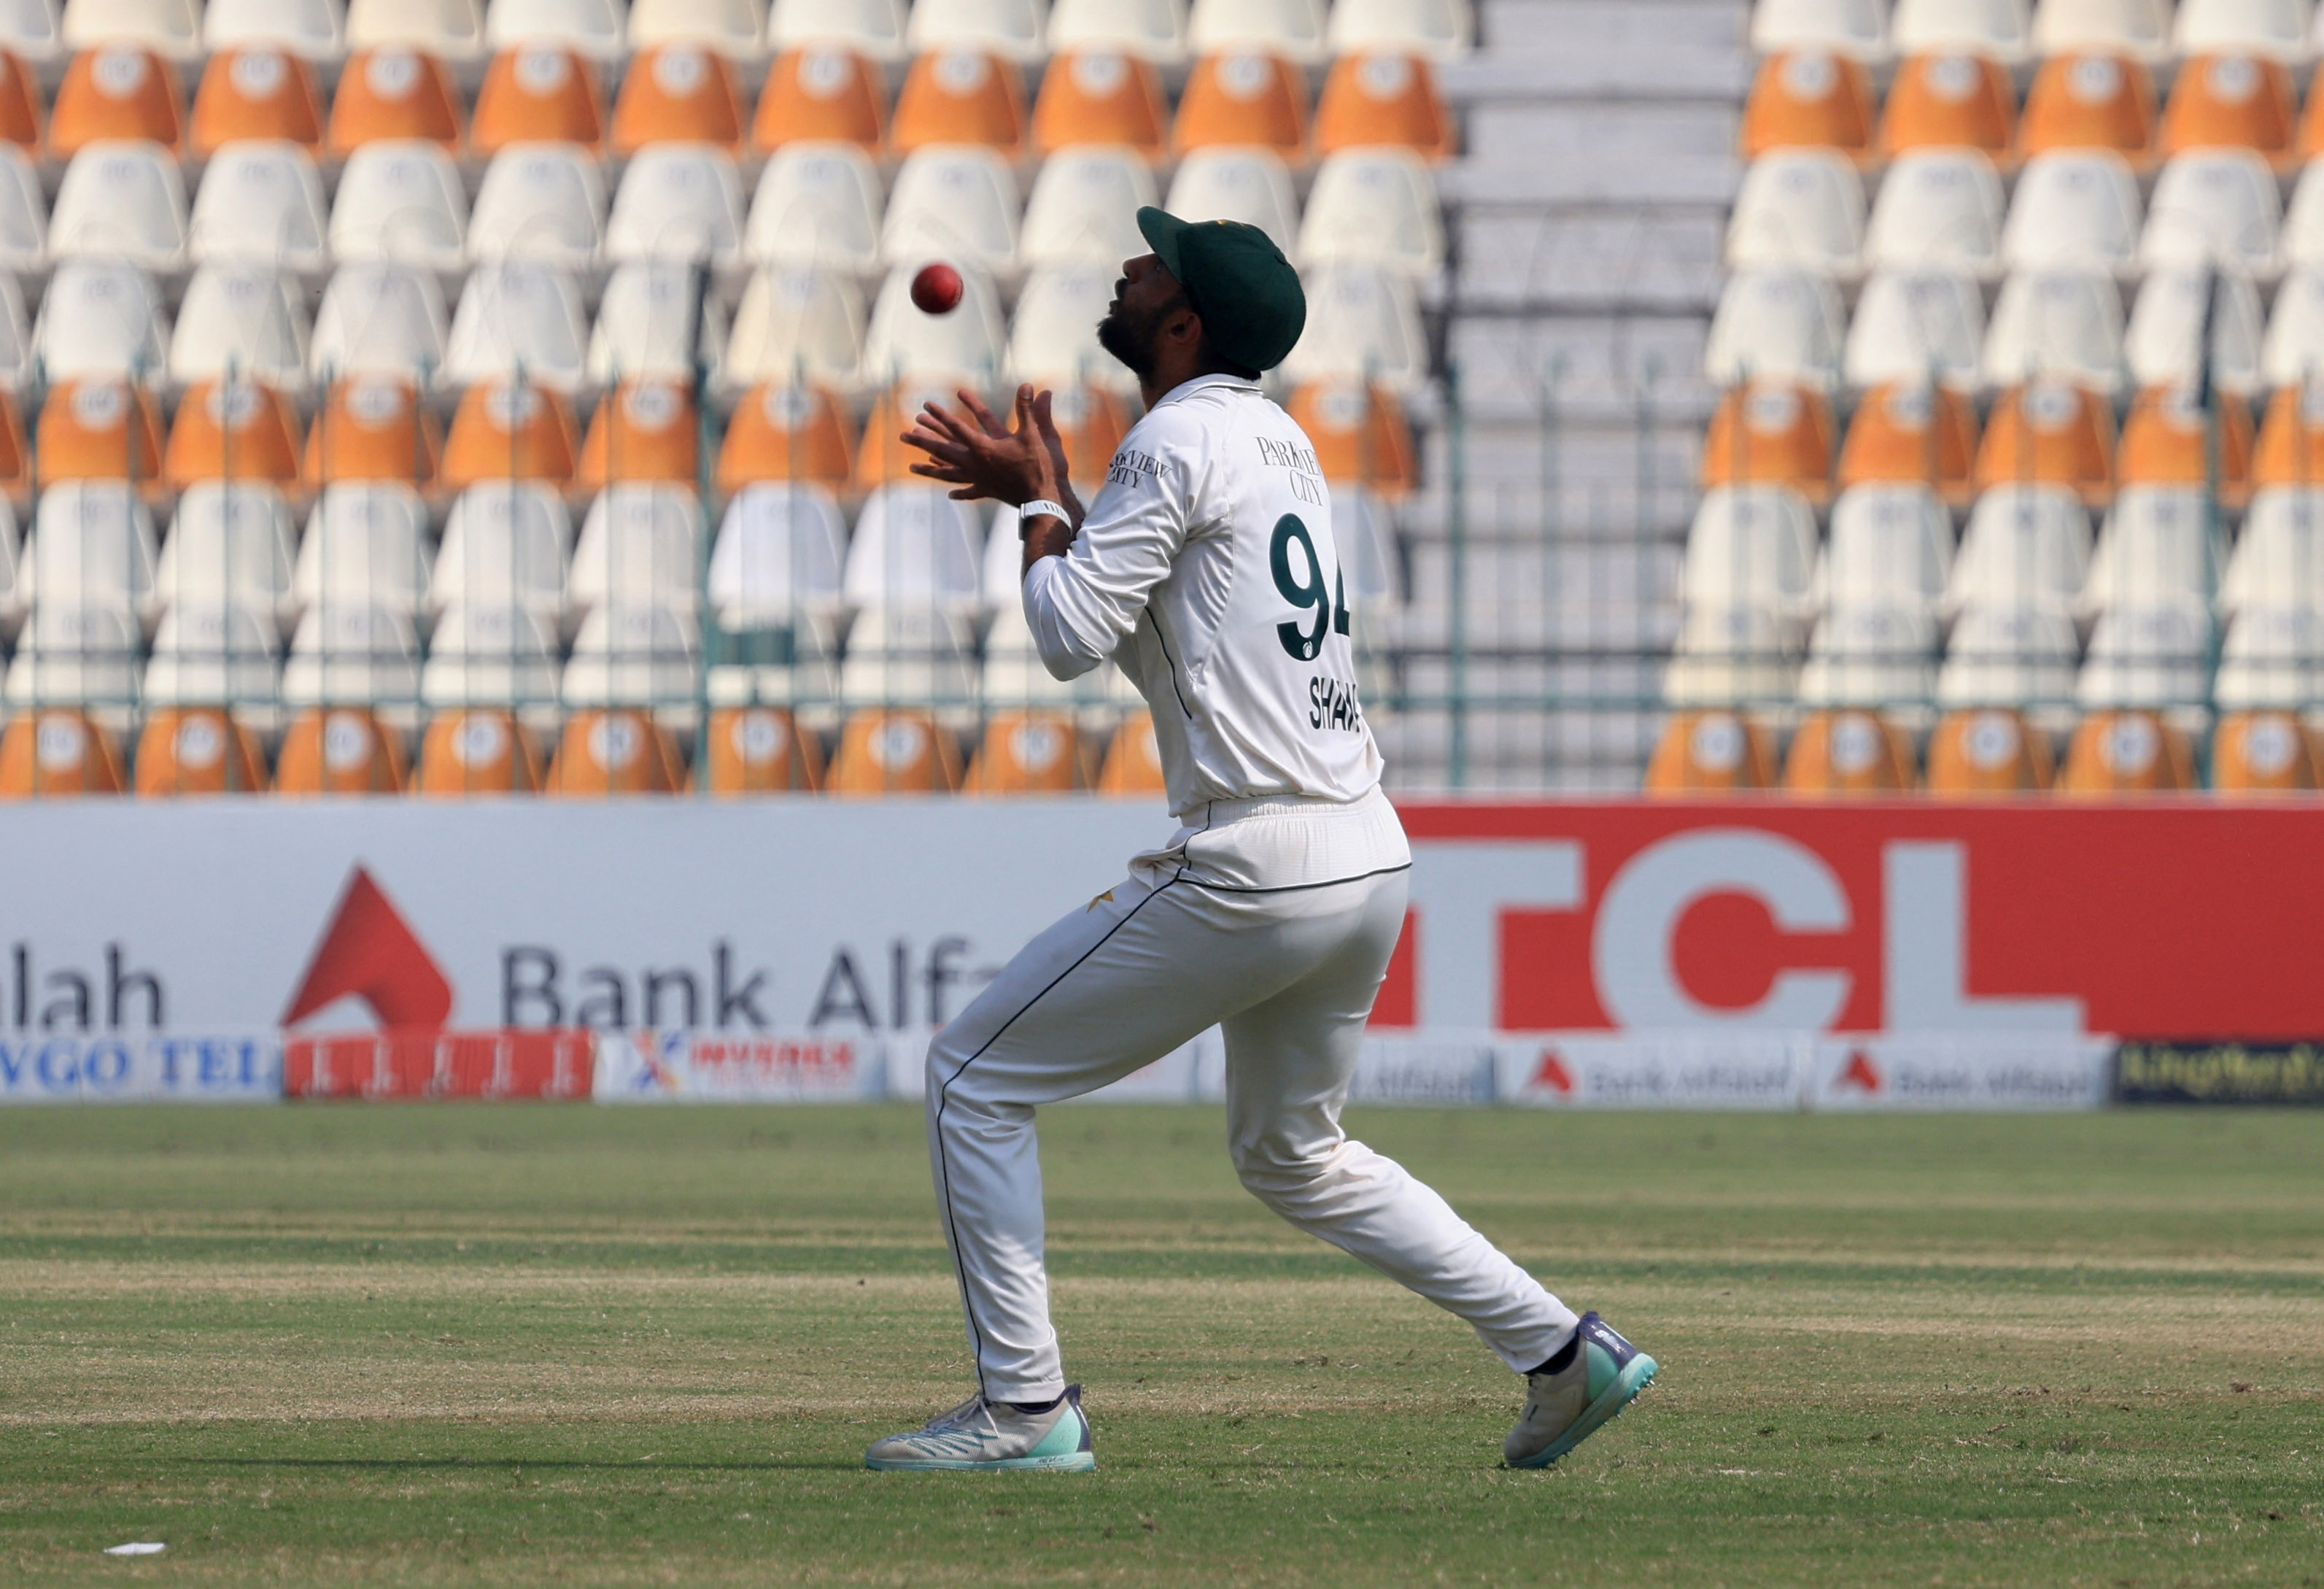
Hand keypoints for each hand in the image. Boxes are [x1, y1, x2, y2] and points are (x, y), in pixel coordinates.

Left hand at [901, 384, 1062, 506]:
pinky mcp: (989, 491)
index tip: (926, 405)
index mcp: (984, 448)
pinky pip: (969, 491)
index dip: (942, 414)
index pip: (957, 428)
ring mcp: (981, 479)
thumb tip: (1028, 385)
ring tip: (913, 467)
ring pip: (949, 473)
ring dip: (930, 469)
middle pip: (944, 450)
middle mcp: (977, 464)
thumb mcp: (1036, 434)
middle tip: (904, 435)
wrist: (1045, 499)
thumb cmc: (1041, 466)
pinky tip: (950, 494)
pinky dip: (959, 491)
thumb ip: (1028, 409)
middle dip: (923, 441)